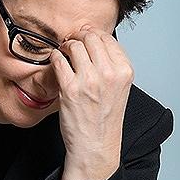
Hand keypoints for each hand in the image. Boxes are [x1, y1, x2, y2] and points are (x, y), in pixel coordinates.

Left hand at [50, 24, 133, 166]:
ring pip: (74, 45)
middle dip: (78, 36)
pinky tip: (56, 62)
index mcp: (124, 71)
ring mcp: (89, 80)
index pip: (107, 38)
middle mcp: (109, 74)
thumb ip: (112, 65)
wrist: (95, 144)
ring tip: (64, 53)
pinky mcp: (70, 88)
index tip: (85, 37)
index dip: (92, 34)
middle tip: (72, 43)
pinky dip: (55, 57)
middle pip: (90, 37)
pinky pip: (58, 60)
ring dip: (66, 46)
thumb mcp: (119, 88)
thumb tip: (95, 42)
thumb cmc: (104, 119)